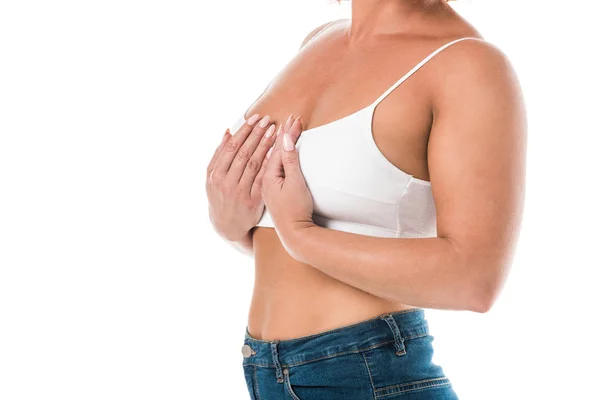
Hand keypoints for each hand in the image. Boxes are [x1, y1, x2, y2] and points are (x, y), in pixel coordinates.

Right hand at [205, 114, 275, 241]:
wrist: (227, 225)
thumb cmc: (220, 196)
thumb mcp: (213, 177)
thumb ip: (219, 155)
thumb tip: (227, 132)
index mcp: (216, 174)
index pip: (232, 147)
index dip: (244, 131)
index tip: (254, 118)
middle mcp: (227, 183)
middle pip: (244, 153)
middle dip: (256, 134)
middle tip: (267, 120)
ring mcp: (240, 192)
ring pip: (254, 164)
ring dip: (265, 145)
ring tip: (274, 131)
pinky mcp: (253, 201)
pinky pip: (262, 178)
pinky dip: (269, 164)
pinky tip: (276, 152)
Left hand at [260, 116, 315, 249]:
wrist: (293, 233)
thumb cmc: (297, 210)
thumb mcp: (296, 184)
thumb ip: (290, 161)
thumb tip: (284, 140)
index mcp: (268, 176)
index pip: (276, 148)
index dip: (285, 133)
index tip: (293, 119)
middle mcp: (263, 179)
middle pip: (268, 151)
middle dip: (276, 133)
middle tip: (287, 118)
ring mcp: (264, 186)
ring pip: (262, 158)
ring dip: (268, 142)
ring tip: (272, 128)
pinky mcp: (268, 191)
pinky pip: (261, 167)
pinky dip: (263, 155)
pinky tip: (262, 150)